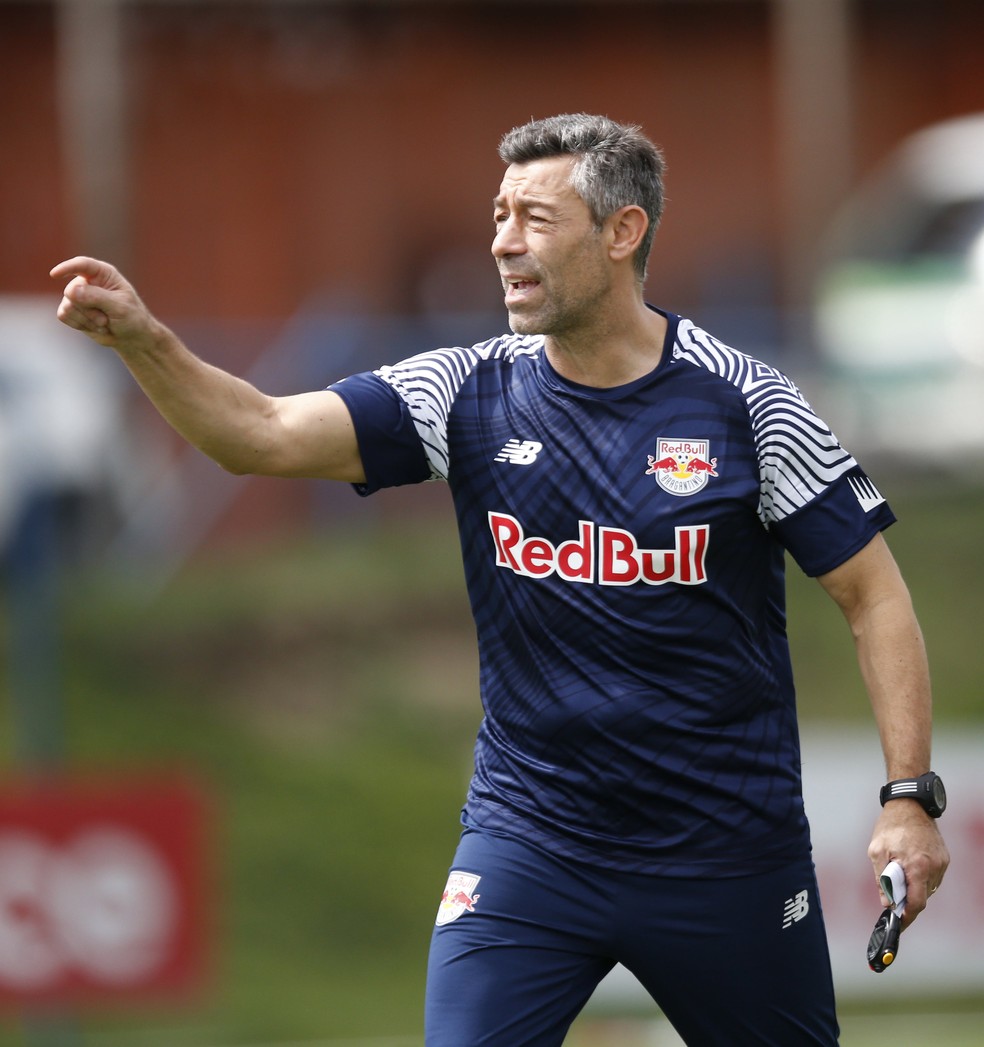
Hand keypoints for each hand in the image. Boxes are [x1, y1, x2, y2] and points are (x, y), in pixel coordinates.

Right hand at [50, 256, 159, 351]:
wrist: (131, 337)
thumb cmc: (131, 318)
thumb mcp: (119, 307)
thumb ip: (97, 297)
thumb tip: (71, 290)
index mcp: (103, 273)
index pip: (82, 265)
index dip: (67, 268)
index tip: (55, 274)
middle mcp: (87, 281)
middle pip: (72, 292)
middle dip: (89, 310)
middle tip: (107, 319)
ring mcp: (77, 295)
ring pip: (67, 306)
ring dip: (87, 320)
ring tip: (104, 323)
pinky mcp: (72, 309)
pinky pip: (64, 315)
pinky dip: (79, 324)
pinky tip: (94, 327)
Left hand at [868, 800, 948, 928]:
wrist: (910, 804)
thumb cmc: (891, 826)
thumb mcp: (877, 850)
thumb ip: (881, 878)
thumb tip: (886, 902)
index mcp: (917, 866)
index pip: (916, 903)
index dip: (907, 917)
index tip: (898, 924)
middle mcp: (934, 867)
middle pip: (922, 897)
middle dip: (907, 900)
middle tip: (892, 898)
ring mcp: (942, 863)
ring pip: (928, 888)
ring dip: (914, 888)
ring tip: (899, 874)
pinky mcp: (944, 858)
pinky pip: (933, 877)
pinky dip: (921, 878)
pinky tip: (909, 867)